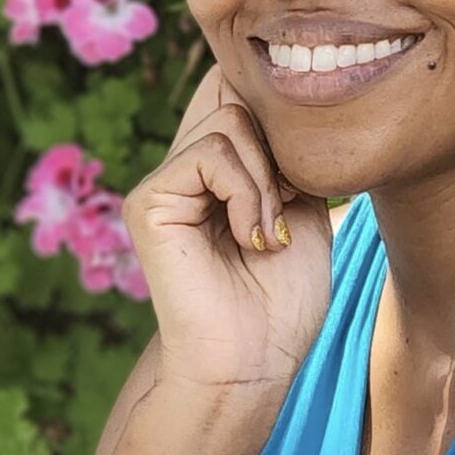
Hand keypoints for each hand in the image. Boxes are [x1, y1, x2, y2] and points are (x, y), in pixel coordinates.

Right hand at [124, 61, 336, 395]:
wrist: (254, 364)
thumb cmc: (282, 304)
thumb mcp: (303, 209)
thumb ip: (289, 152)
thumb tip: (284, 95)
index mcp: (219, 169)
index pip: (238, 89)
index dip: (277, 105)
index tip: (305, 172)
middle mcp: (186, 167)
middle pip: (238, 93)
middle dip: (283, 148)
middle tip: (289, 211)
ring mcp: (164, 183)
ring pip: (229, 119)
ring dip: (269, 180)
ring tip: (269, 236)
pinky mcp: (149, 201)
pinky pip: (209, 152)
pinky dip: (247, 193)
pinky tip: (251, 238)